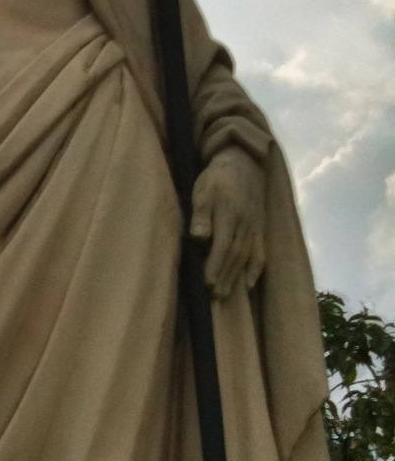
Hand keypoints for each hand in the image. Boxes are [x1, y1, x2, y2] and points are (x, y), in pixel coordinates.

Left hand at [189, 146, 264, 298]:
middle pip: (235, 255)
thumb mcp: (203, 191)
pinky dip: (255, 269)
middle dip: (225, 277)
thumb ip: (201, 215)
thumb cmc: (216, 179)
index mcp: (229, 214)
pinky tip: (248, 284)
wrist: (243, 163)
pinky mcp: (260, 229)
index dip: (215, 265)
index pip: (223, 245)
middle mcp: (245, 223)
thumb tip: (199, 238)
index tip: (207, 283)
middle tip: (214, 296)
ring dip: (236, 277)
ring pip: (246, 256)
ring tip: (225, 294)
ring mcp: (255, 227)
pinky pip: (260, 251)